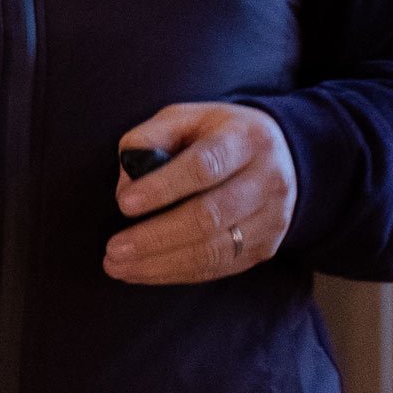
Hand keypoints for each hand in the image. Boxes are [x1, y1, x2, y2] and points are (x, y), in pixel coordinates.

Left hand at [103, 102, 297, 284]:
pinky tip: (144, 272)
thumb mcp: (185, 118)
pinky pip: (217, 268)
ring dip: (160, 263)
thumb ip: (150, 139)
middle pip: (209, 216)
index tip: (124, 204)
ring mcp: (271, 218)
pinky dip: (176, 273)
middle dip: (155, 236)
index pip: (204, 165)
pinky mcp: (265, 247)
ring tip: (119, 266)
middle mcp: (267, 179)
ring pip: (213, 250)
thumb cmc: (216, 135)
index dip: (163, 187)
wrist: (279, 156)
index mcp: (246, 138)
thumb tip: (126, 187)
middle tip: (113, 249)